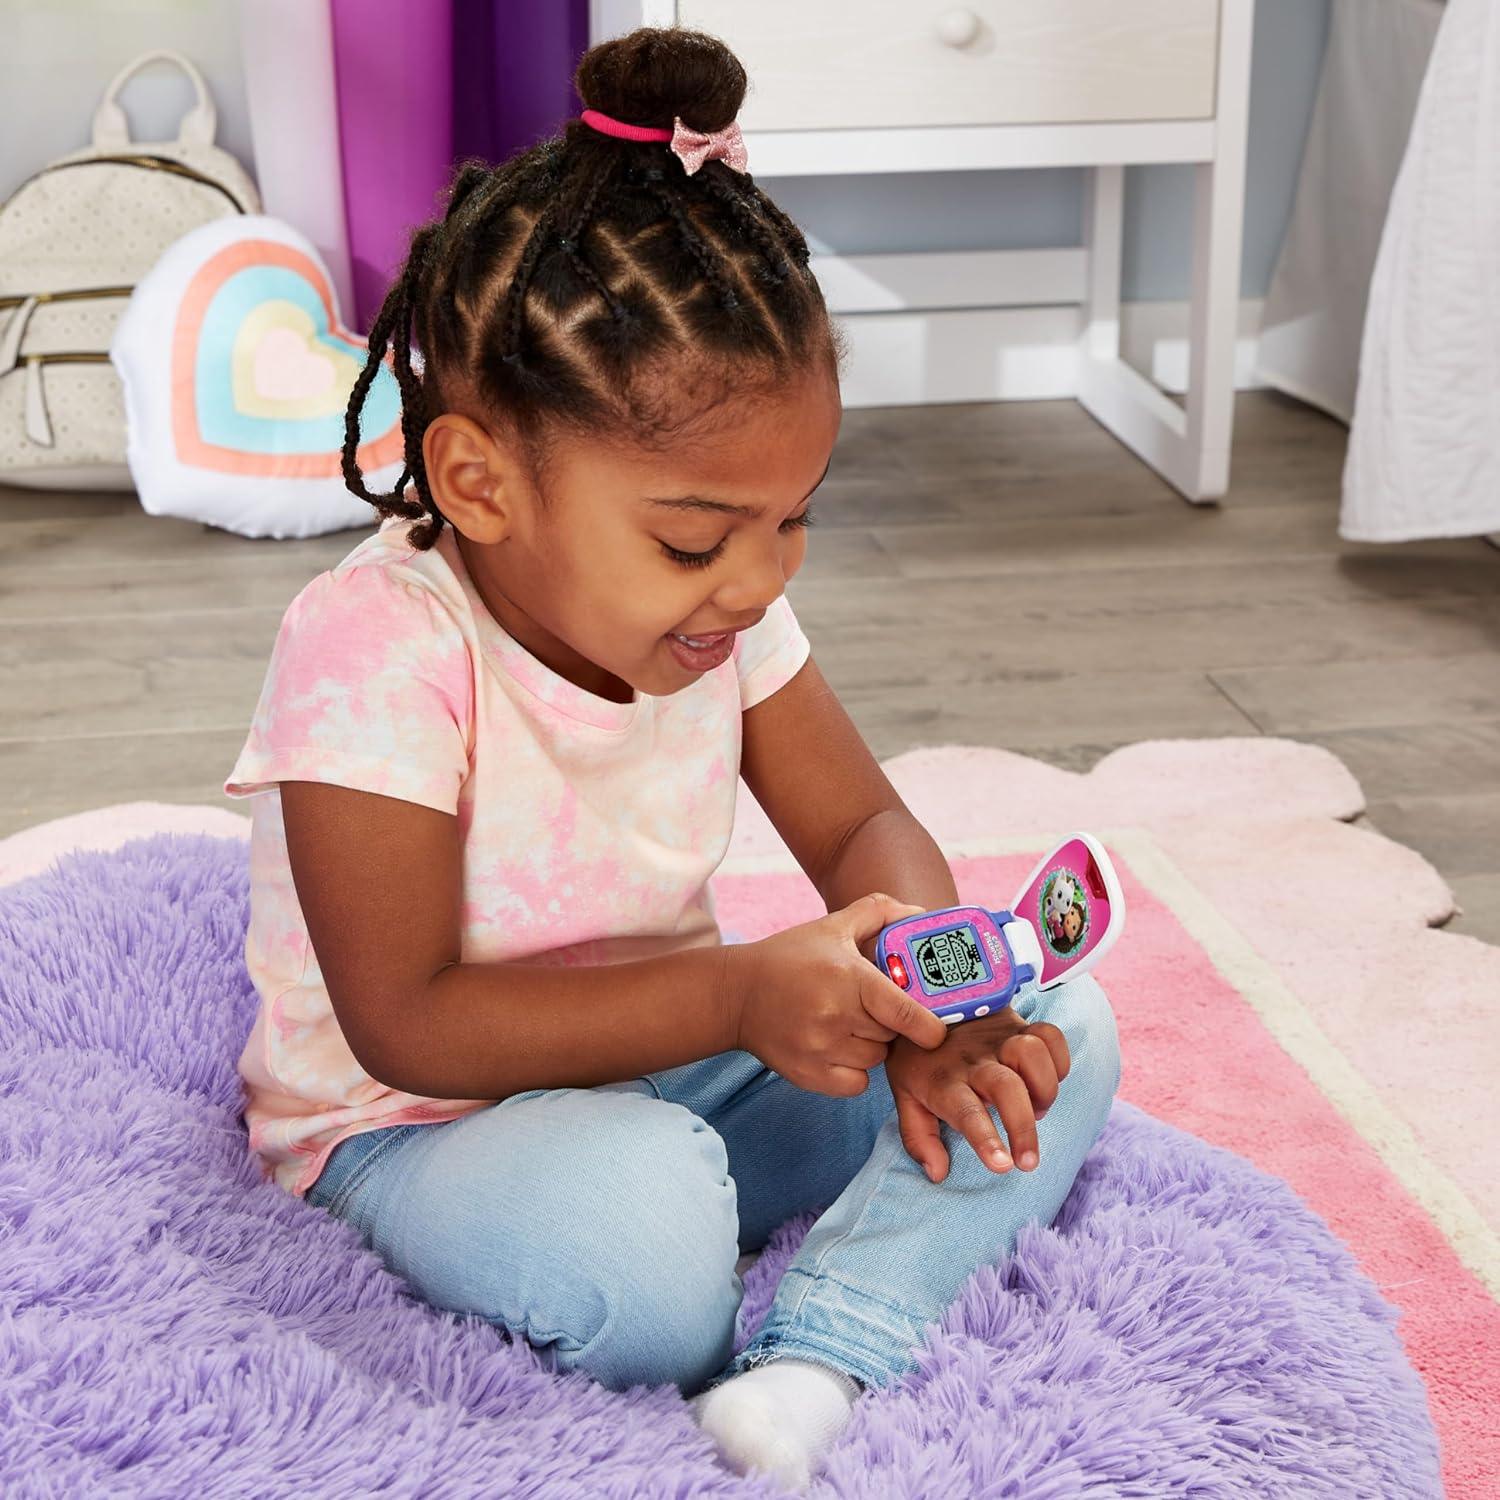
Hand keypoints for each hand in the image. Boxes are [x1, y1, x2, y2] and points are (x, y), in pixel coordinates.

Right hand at [726, 892, 949, 1096]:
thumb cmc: (790, 958)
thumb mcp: (833, 927)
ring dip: (871, 1046)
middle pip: (893, 1035)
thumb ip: (879, 912)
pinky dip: (855, 1071)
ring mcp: (821, 1049)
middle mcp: (836, 1015)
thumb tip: (920, 915)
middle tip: (871, 1008)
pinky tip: (837, 1048)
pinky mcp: (809, 1075)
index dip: (930, 1025)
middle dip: (890, 1024)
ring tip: (849, 1025)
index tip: (936, 1027)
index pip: (906, 1012)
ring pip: (876, 1060)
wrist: (736, 994)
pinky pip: (857, 1084)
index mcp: (848, 977)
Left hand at [884, 1006, 1070, 1181]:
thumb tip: (936, 1173)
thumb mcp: (905, 1095)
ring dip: (1044, 1088)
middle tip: (1028, 1162)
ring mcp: (998, 1038)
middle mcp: (973, 1059)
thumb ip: (919, 1136)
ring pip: (1032, 1054)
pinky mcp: (1018, 1023)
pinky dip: (1059, 1060)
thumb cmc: (919, 1057)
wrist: (922, 999)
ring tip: (1037, 1109)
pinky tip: (1049, 1079)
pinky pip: (1050, 1035)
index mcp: (943, 1081)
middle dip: (1023, 1127)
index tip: (1003, 1167)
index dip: (986, 1139)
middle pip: (1007, 1087)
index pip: (965, 1112)